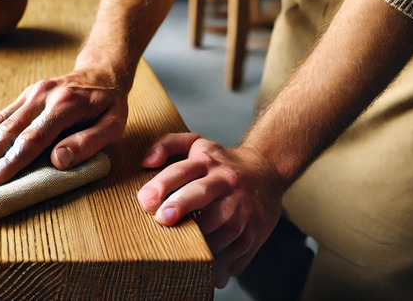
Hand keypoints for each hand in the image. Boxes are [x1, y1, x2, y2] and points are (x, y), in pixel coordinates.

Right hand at [0, 69, 128, 186]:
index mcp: (64, 105)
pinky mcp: (22, 97)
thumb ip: (88, 143)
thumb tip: (58, 160)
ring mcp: (29, 95)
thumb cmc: (109, 105)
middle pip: (8, 130)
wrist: (101, 72)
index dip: (11, 161)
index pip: (33, 138)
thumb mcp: (112, 124)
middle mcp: (41, 97)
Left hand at [137, 133, 286, 287]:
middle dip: (182, 206)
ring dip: (198, 242)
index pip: (183, 170)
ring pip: (220, 228)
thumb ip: (167, 144)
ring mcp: (243, 208)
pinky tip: (202, 269)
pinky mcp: (254, 231)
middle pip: (202, 193)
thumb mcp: (196, 145)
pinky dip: (218, 265)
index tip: (146, 200)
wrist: (267, 172)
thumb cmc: (221, 164)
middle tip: (163, 220)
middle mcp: (226, 182)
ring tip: (178, 253)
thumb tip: (146, 161)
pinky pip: (235, 252)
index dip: (163, 184)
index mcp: (208, 161)